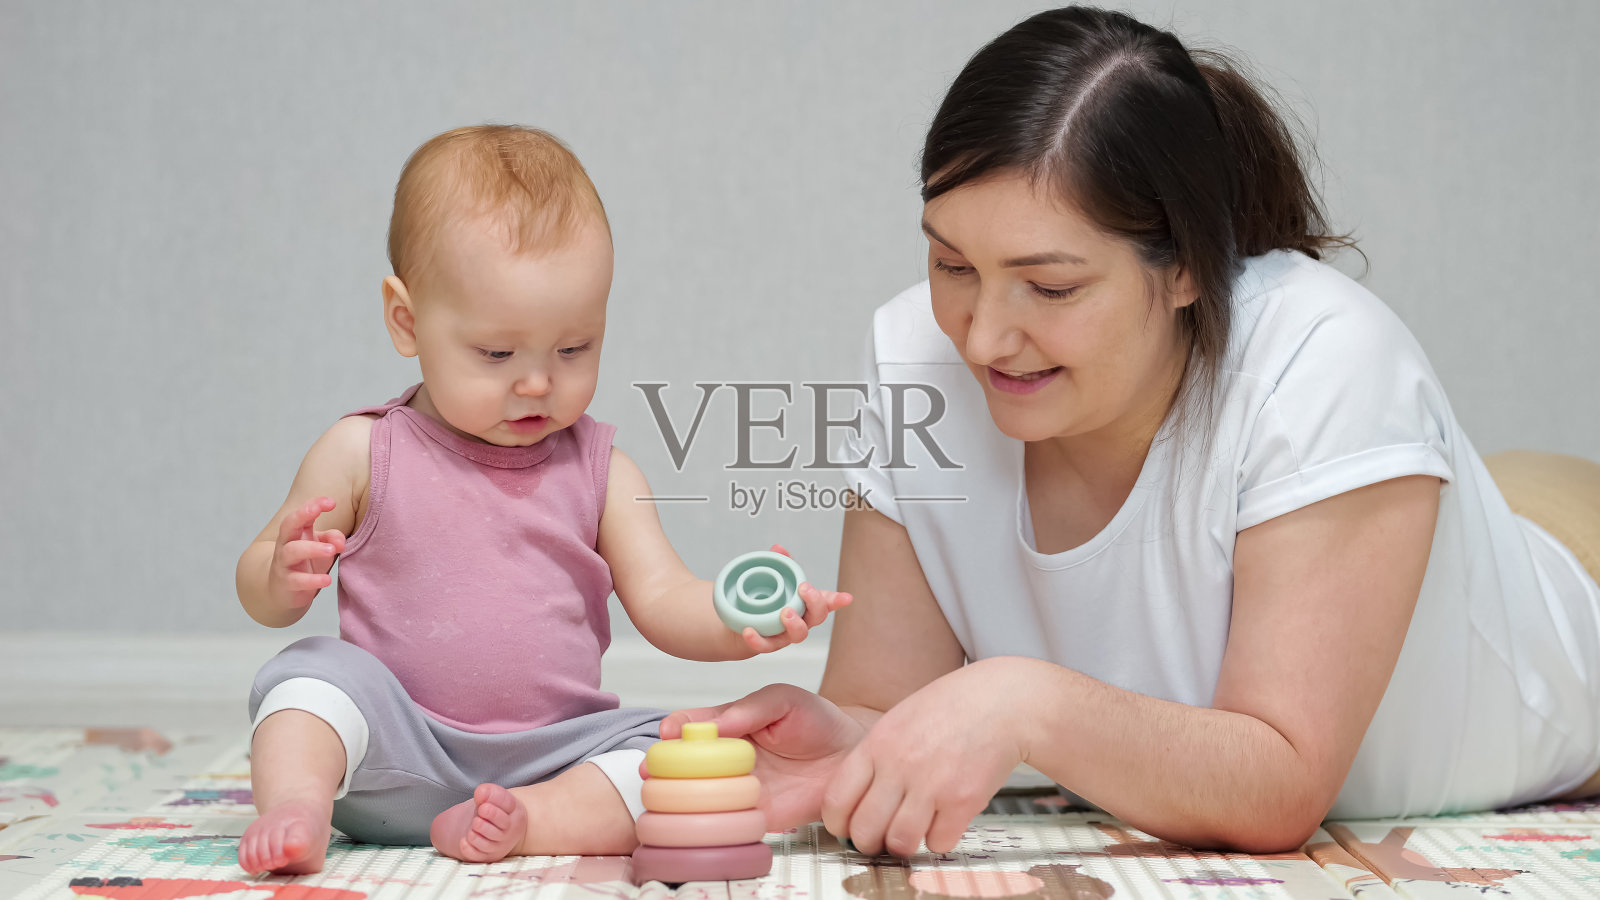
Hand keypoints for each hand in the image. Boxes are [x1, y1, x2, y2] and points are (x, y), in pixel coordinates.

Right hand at [267, 496, 346, 609]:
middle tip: (318, 510)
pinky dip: (313, 580)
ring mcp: (284, 563)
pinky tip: (327, 580)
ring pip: (292, 551)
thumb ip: (333, 539)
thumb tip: (341, 542)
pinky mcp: (287, 583)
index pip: (301, 514)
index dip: (314, 505)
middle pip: (288, 525)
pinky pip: (298, 580)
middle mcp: (286, 544)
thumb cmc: (306, 562)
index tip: (331, 502)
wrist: (282, 591)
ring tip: (332, 550)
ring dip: (312, 548)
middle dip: (301, 514)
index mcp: (296, 532)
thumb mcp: (321, 547)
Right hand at [652, 684, 867, 831]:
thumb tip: (715, 725)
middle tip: (653, 770)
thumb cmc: (816, 720)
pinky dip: (710, 823)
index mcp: (728, 726)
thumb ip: (750, 708)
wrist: (849, 754)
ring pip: (697, 796)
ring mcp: (737, 787)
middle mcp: (725, 758)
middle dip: (663, 768)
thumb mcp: (784, 699)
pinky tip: (704, 817)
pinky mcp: (754, 815)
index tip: (668, 732)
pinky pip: (725, 822)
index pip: (690, 727)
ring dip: (680, 797)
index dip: (674, 729)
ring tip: (673, 795)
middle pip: (683, 765)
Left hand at [738, 544, 852, 653]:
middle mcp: (801, 620)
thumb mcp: (773, 580)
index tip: (846, 597)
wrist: (740, 625)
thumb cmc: (765, 601)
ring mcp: (786, 635)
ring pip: (799, 635)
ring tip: (785, 612)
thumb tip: (778, 549)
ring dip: (795, 624)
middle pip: (817, 617)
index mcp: (805, 604)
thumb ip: (779, 564)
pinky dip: (758, 639)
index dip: (837, 600)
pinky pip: (766, 646)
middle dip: (815, 602)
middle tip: (804, 589)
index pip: (825, 601)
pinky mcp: (768, 644)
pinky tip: (749, 630)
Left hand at [822, 659, 1031, 856]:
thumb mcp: (898, 720)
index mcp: (877, 744)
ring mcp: (931, 784)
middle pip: (865, 830)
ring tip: (912, 833)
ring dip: (904, 845)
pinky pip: (939, 842)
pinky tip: (943, 821)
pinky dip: (939, 839)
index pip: (836, 800)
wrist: (1000, 702)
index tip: (847, 828)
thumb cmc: (951, 709)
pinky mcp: (962, 801)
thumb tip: (854, 799)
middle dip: (869, 843)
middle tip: (879, 840)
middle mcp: (899, 765)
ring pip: (900, 842)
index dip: (838, 823)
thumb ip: (875, 757)